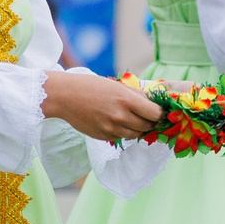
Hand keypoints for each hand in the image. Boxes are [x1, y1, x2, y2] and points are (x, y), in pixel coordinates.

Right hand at [41, 68, 161, 141]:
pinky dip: (123, 132)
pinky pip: (121, 137)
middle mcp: (120, 116)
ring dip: (138, 128)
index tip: (158, 111)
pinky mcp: (103, 136)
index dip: (159, 113)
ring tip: (132, 119)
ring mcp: (111, 128)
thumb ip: (135, 95)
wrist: (65, 97)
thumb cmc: (91, 86)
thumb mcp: (116, 85)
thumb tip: (153, 104)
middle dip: (150, 122)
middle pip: (147, 126)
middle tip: (147, 116)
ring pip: (135, 135)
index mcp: (126, 100)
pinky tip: (116, 122)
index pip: (155, 113)